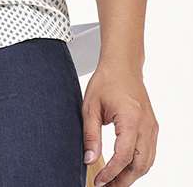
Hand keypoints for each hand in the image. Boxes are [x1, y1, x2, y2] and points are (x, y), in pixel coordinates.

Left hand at [82, 62, 158, 184]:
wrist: (123, 65)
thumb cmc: (106, 81)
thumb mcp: (90, 107)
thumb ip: (90, 134)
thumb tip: (89, 159)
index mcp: (131, 119)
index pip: (124, 156)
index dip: (111, 173)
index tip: (99, 181)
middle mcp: (146, 126)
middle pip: (140, 165)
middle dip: (123, 180)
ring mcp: (152, 127)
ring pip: (147, 162)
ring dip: (132, 175)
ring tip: (113, 181)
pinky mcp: (152, 127)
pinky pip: (149, 152)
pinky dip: (138, 164)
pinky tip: (124, 168)